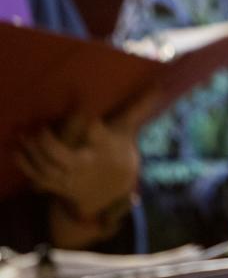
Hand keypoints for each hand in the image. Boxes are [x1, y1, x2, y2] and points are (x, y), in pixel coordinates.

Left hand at [17, 88, 161, 226]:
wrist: (109, 192)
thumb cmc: (117, 152)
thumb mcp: (129, 130)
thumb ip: (139, 107)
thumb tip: (159, 85)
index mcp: (107, 149)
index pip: (99, 136)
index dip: (92, 126)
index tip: (85, 112)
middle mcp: (87, 164)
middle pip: (65, 157)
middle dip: (50, 144)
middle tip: (42, 128)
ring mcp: (70, 177)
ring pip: (48, 167)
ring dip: (34, 153)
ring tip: (24, 135)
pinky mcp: (56, 184)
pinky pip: (38, 176)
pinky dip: (26, 164)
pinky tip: (17, 149)